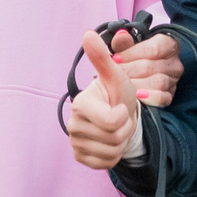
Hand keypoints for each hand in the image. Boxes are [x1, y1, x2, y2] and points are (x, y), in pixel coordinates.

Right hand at [66, 31, 142, 168]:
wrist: (117, 117)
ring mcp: (75, 143)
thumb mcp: (116, 76)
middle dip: (124, 129)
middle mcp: (72, 125)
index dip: (123, 116)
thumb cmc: (117, 96)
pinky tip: (110, 142)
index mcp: (80, 104)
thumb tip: (88, 33)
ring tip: (115, 129)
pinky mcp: (80, 158)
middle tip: (120, 119)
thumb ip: (102, 58)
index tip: (119, 107)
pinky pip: (104, 163)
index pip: (111, 121)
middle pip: (113, 137)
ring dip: (120, 142)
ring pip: (111, 152)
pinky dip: (113, 155)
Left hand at [109, 28, 182, 106]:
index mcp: (168, 45)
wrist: (137, 78)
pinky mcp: (170, 96)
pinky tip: (137, 96)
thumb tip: (120, 35)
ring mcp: (173, 80)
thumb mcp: (129, 48)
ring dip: (136, 84)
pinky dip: (149, 98)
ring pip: (157, 82)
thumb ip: (123, 43)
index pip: (152, 49)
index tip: (115, 59)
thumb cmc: (133, 59)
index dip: (131, 54)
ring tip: (121, 84)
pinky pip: (162, 98)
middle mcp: (174, 63)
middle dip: (128, 70)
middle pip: (150, 67)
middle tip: (113, 73)